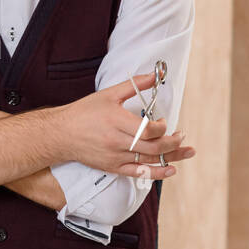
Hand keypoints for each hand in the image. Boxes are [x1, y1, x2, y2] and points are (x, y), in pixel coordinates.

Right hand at [53, 72, 195, 177]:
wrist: (61, 134)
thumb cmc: (83, 113)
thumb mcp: (108, 94)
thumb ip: (134, 85)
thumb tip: (155, 75)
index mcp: (117, 121)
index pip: (149, 129)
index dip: (163, 126)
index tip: (164, 121)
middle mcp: (117, 141)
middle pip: (154, 146)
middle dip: (173, 142)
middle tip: (181, 135)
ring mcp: (115, 156)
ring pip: (150, 159)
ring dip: (172, 156)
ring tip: (186, 151)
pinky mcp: (112, 167)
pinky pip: (138, 173)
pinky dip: (156, 173)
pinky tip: (170, 170)